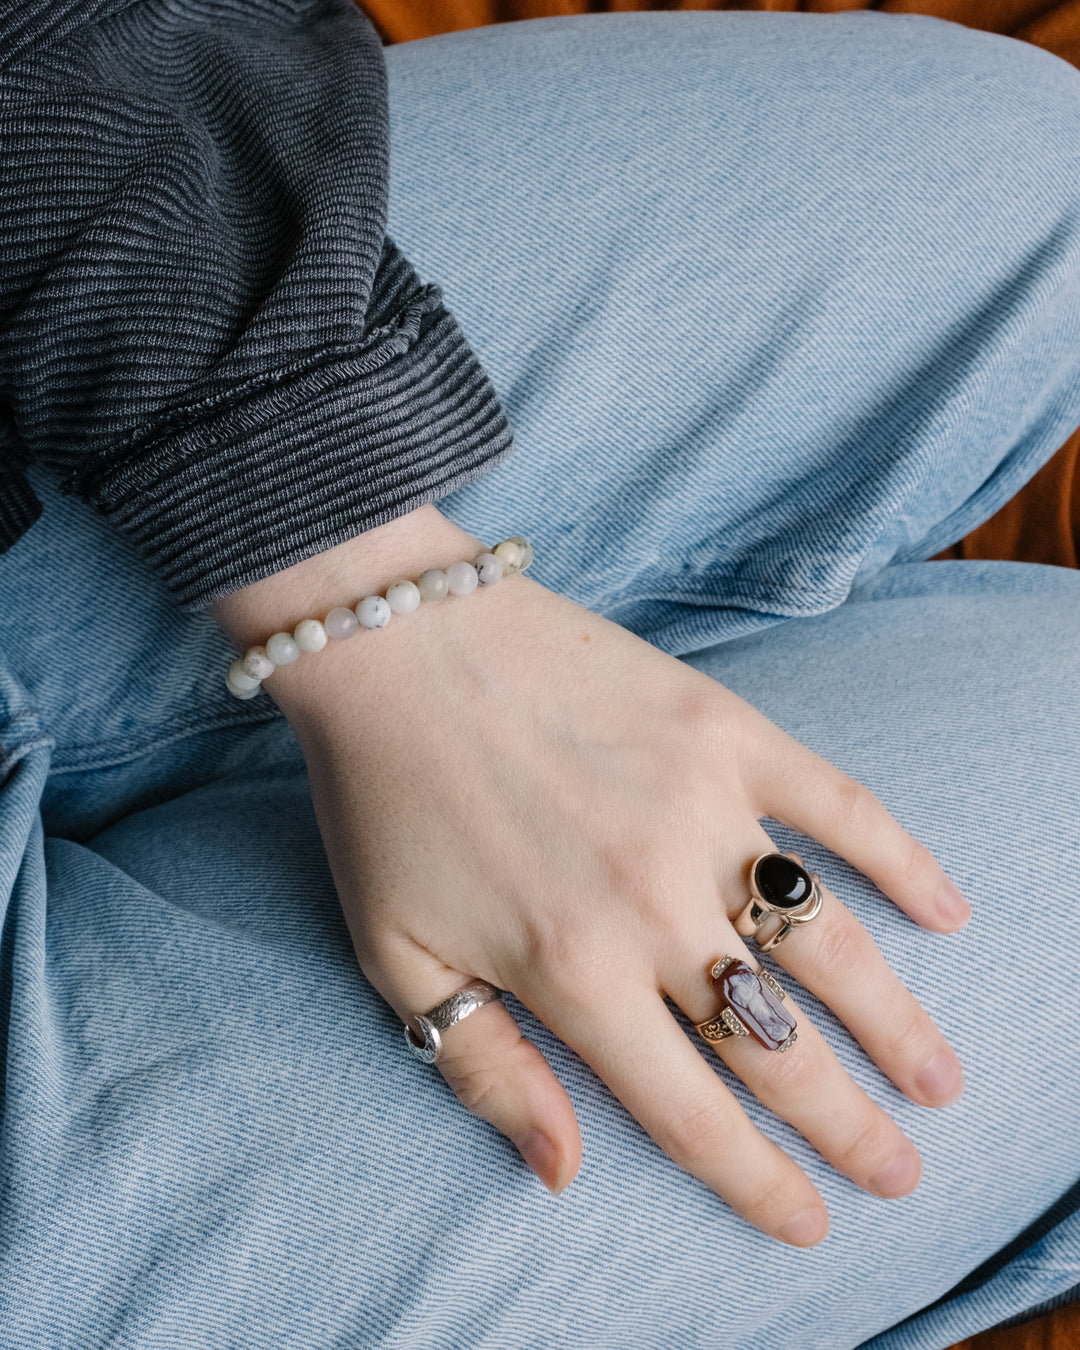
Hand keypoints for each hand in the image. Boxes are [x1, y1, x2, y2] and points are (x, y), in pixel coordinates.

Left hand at [214, 509, 968, 1247]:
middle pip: (777, 1044)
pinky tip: (946, 910)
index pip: (692, 1112)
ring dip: (894, 1023)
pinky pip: (840, 804)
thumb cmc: (385, 802)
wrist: (398, 641)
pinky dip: (902, 860)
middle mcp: (652, 903)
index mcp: (571, 970)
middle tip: (900, 1174)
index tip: (808, 1220)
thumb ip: (484, 1067)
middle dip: (848, 1127)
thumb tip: (564, 1170)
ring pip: (828, 943)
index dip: (757, 1182)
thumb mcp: (397, 956)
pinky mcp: (726, 732)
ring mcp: (702, 812)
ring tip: (938, 1080)